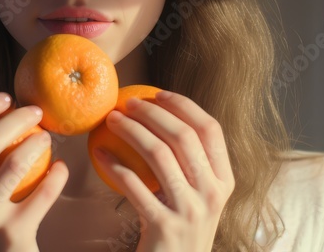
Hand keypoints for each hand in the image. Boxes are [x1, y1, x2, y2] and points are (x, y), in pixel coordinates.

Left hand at [91, 91, 234, 251]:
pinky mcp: (164, 226)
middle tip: (128, 103)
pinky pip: (134, 185)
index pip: (210, 130)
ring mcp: (190, 211)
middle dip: (153, 112)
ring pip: (159, 155)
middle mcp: (212, 194)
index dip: (184, 106)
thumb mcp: (198, 198)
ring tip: (111, 120)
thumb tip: (162, 116)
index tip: (158, 93)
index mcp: (224, 181)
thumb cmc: (180, 230)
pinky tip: (99, 153)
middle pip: (183, 137)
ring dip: (131, 131)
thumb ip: (190, 165)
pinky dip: (114, 165)